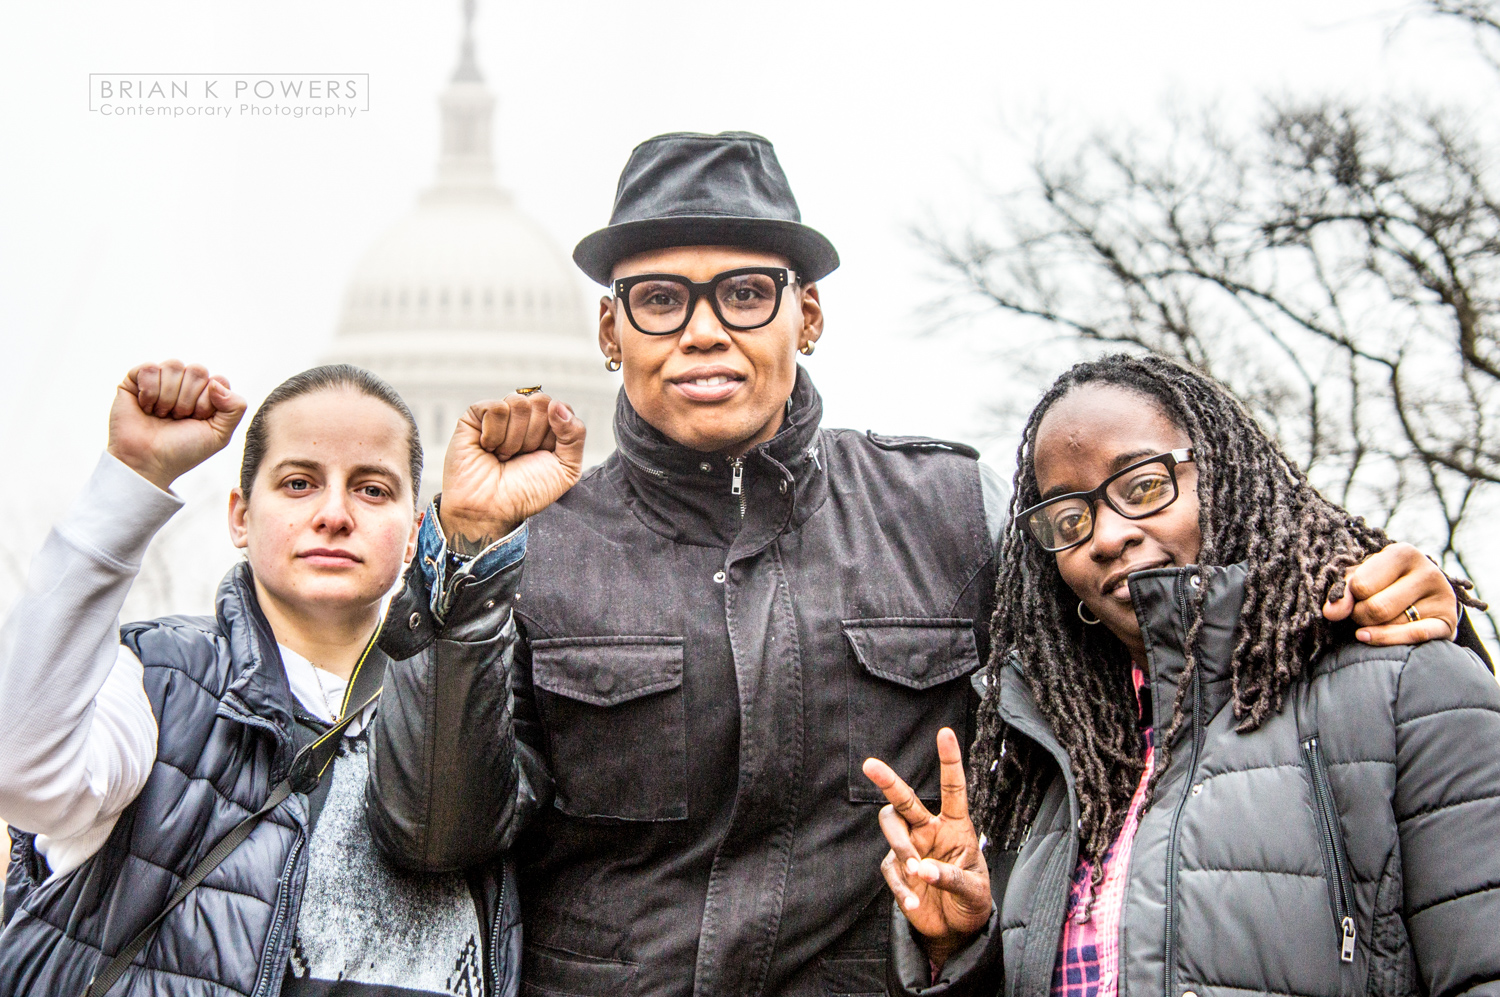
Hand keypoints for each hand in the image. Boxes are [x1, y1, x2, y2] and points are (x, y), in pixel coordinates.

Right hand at [107, 360, 246, 491]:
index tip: (196, 420)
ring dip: (168, 397)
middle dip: (188, 400)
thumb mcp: (220, 434)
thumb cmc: (183, 450)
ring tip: (161, 415)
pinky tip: (146, 407)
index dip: (208, 402)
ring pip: (174, 366)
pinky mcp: (135, 380)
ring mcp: (161, 380)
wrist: (147, 462)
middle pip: (197, 370)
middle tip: (177, 418)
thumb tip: (215, 383)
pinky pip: (150, 368)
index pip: (218, 380)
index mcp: (206, 395)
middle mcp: (184, 384)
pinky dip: (149, 391)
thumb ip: (235, 407)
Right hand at [439, 391, 585, 551]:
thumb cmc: (527, 492)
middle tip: (521, 457)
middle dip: (534, 436)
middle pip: (541, 402)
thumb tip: (557, 403)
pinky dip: (494, 434)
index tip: (543, 455)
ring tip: (503, 456)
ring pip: (519, 403)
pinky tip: (487, 448)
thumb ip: (575, 434)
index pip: (562, 408)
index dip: (556, 434)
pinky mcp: (476, 415)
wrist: (492, 509)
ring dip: (513, 439)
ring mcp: (501, 414)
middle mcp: (525, 417)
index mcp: (549, 426)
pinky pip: (496, 408)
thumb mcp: (566, 469)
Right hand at [862, 728, 991, 968]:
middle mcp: (929, 831)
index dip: (949, 760)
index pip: (952, 789)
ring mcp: (911, 848)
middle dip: (887, 781)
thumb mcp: (974, 891)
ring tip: (916, 870)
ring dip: (900, 846)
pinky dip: (901, 887)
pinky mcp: (897, 870)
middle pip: (904, 799)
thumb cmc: (972, 901)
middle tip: (870, 765)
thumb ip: (951, 877)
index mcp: (955, 827)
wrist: (955, 929)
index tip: (944, 733)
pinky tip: (914, 903)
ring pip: (891, 828)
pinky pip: (890, 869)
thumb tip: (923, 868)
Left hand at [1322, 541, 1457, 643]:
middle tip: (1359, 613)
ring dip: (1374, 627)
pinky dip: (1386, 639)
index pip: (1362, 585)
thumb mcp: (1360, 578)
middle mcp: (1428, 571)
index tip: (1350, 598)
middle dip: (1359, 616)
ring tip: (1376, 619)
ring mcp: (1442, 596)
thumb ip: (1343, 591)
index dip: (1349, 598)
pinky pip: (1415, 636)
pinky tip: (1367, 637)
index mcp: (1402, 553)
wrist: (1419, 598)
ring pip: (1392, 624)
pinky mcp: (1448, 622)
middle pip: (1377, 608)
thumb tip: (1330, 612)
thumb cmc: (1381, 583)